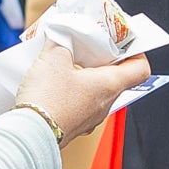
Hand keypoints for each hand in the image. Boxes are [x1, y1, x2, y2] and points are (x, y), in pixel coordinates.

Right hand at [12, 37, 153, 141]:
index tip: (123, 42)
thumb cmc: (47, 99)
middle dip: (102, 59)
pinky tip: (55, 82)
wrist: (28, 134)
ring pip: (96, 91)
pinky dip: (72, 90)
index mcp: (110, 85)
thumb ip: (61, 41)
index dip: (136, 52)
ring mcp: (90, 117)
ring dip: (85, 75)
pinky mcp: (74, 124)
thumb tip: (60, 34)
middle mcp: (105, 104)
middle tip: (88, 46)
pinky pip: (80, 102)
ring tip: (66, 62)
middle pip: (116, 77)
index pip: (140, 69)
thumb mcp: (54, 57)